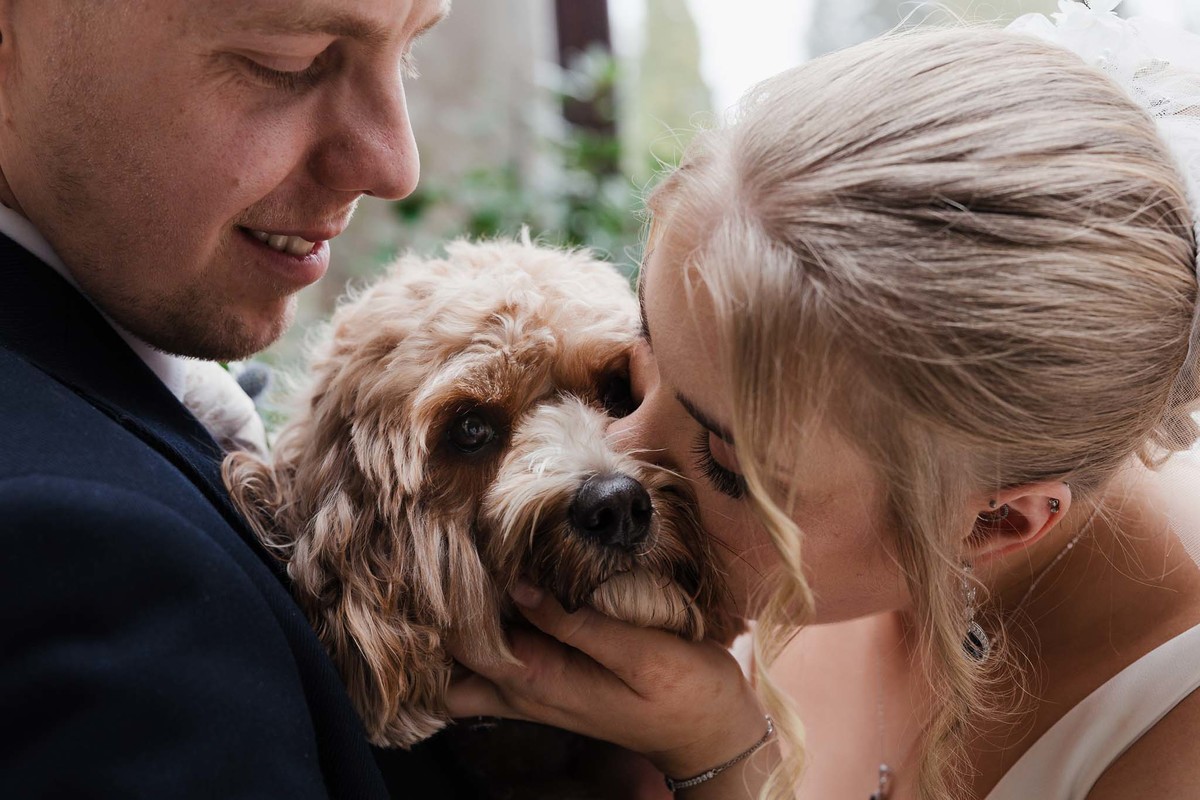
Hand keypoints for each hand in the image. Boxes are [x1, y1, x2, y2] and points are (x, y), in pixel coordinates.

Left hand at [445, 581, 770, 782]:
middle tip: (442, 569)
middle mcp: (526, 689)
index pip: (461, 649)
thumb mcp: (640, 655)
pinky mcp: (553, 677)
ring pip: (468, 667)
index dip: (445, 607)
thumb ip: (578, 624)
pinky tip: (502, 588)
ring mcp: (537, 687)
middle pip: (449, 667)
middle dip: (437, 624)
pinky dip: (490, 629)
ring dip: (460, 626)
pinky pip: (501, 656)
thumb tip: (520, 587)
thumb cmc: (684, 693)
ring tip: (465, 571)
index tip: (447, 558)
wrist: (711, 732)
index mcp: (539, 681)